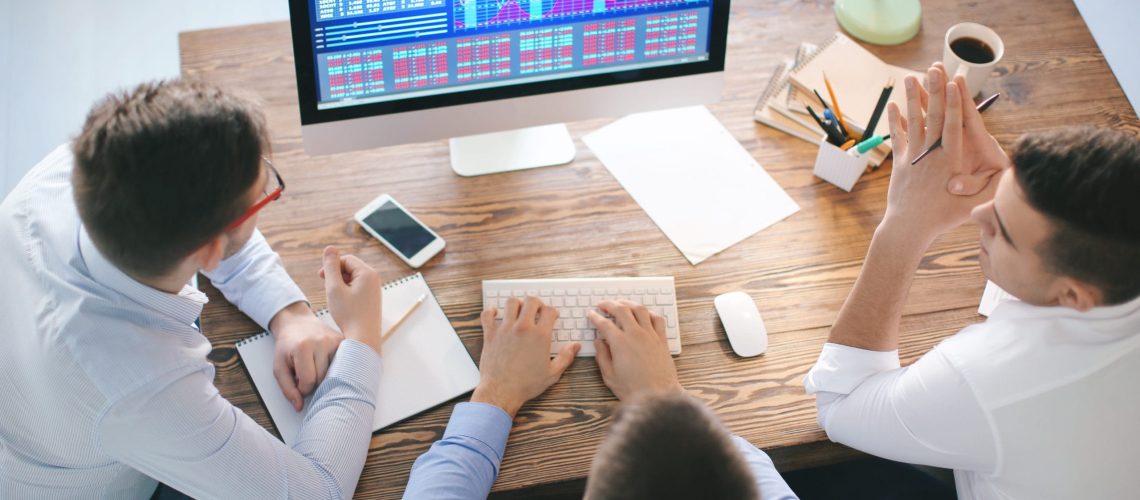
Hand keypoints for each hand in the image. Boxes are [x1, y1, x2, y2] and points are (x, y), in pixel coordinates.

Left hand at [269, 302, 344, 410]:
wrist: (297, 322)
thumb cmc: (287, 346)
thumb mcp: (279, 367)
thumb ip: (287, 388)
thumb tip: (299, 407)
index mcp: (304, 347)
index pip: (309, 381)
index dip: (302, 388)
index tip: (298, 382)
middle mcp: (322, 342)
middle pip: (323, 378)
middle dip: (313, 382)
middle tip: (306, 373)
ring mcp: (335, 341)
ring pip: (335, 373)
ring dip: (325, 375)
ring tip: (316, 367)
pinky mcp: (344, 341)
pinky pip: (343, 364)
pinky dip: (336, 368)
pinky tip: (328, 364)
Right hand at [320, 246, 381, 355]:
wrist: (363, 339)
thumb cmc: (349, 315)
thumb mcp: (334, 288)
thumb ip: (331, 267)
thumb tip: (330, 248)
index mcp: (368, 273)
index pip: (346, 259)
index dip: (332, 266)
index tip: (320, 278)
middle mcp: (374, 280)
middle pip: (350, 268)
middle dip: (336, 275)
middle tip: (327, 289)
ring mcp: (374, 290)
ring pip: (352, 279)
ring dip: (340, 285)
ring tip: (334, 299)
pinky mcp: (371, 300)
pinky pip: (356, 289)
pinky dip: (346, 293)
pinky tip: (341, 305)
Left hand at [472, 296, 579, 417]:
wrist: (502, 391)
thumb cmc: (526, 384)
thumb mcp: (552, 373)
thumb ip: (566, 357)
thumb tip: (575, 346)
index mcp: (540, 336)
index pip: (549, 311)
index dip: (553, 311)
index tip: (552, 316)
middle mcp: (523, 328)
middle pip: (531, 301)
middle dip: (537, 303)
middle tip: (537, 310)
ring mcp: (505, 329)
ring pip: (511, 303)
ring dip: (517, 304)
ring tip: (519, 310)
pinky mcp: (490, 335)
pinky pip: (487, 315)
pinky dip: (491, 311)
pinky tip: (495, 313)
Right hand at [589, 300, 681, 400]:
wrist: (658, 397)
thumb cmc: (634, 390)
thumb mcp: (610, 376)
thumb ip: (602, 356)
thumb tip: (599, 342)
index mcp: (620, 343)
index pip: (604, 324)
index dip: (595, 317)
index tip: (591, 314)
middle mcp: (636, 335)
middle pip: (621, 310)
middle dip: (609, 304)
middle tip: (602, 305)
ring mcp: (650, 335)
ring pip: (639, 309)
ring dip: (628, 303)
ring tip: (621, 303)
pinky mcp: (662, 340)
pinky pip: (657, 319)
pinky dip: (648, 312)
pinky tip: (643, 313)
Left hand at [885, 75, 997, 242]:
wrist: (907, 229)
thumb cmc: (943, 218)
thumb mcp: (972, 205)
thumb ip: (987, 188)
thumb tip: (1002, 174)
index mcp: (949, 160)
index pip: (954, 125)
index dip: (955, 102)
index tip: (954, 81)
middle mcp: (930, 153)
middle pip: (934, 116)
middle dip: (935, 90)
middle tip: (934, 67)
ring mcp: (913, 156)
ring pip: (913, 121)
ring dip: (912, 98)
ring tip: (910, 77)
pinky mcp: (900, 162)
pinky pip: (897, 137)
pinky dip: (895, 120)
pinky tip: (893, 104)